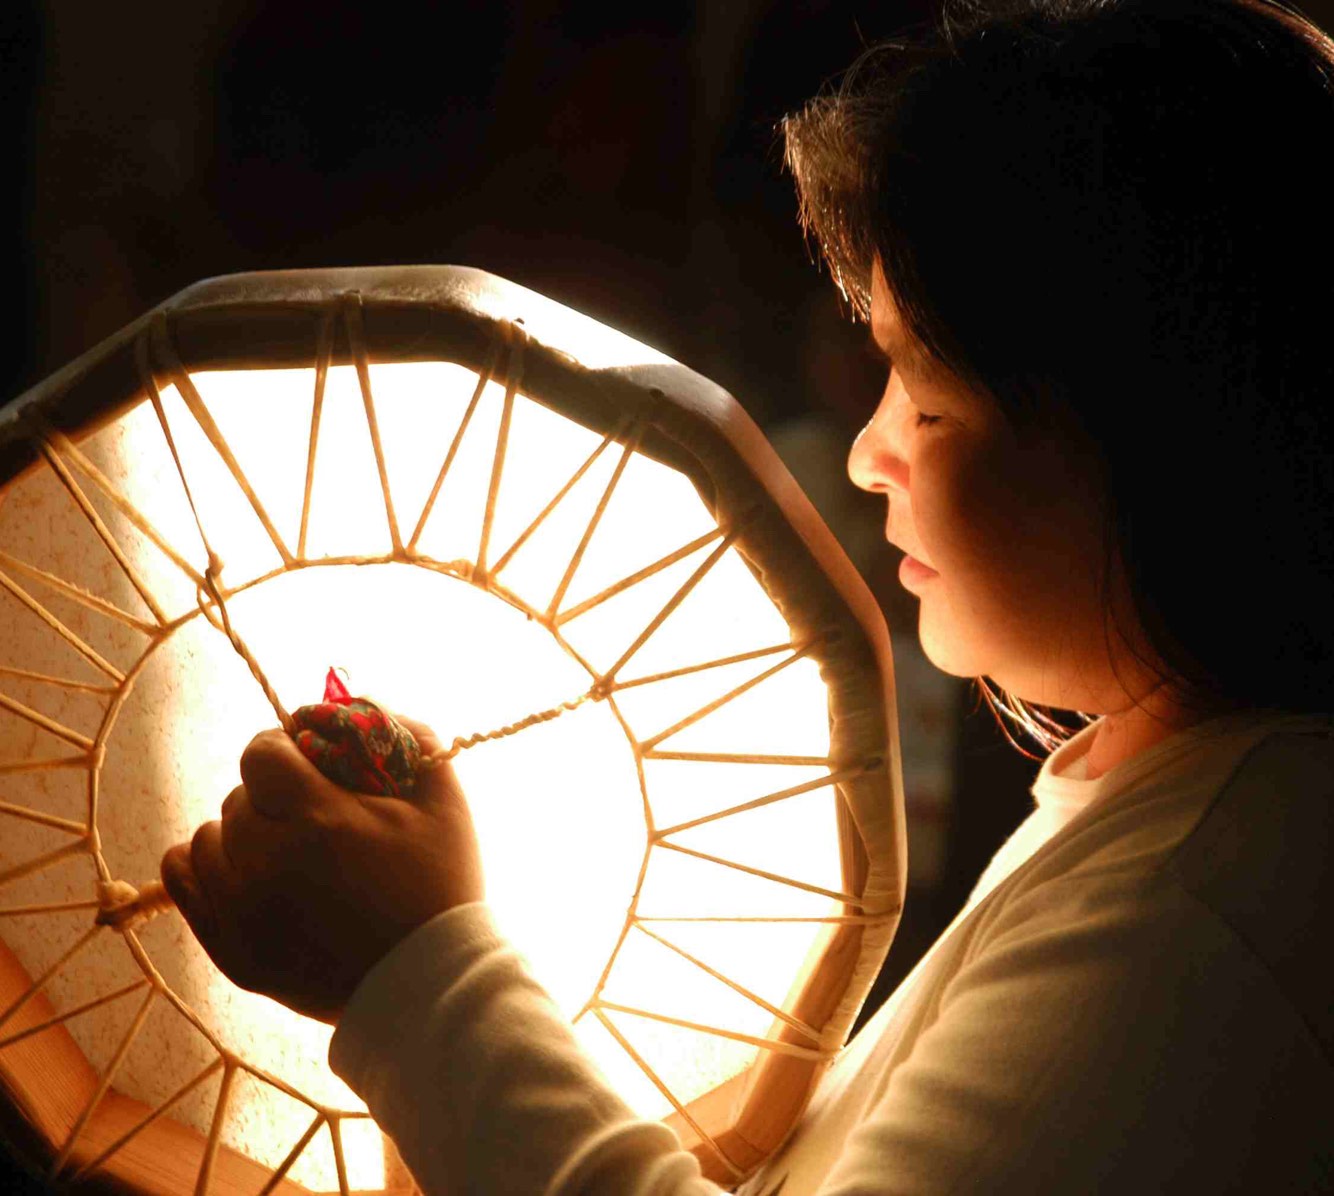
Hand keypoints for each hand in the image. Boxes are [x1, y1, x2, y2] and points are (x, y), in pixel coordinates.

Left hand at [160, 718, 482, 1023]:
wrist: (428, 988)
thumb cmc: (441, 888)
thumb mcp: (444, 801)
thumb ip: (404, 735)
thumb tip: (352, 705)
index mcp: (319, 821)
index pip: (261, 753)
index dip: (286, 747)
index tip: (311, 762)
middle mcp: (267, 865)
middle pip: (239, 796)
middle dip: (274, 794)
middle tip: (313, 814)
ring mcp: (242, 914)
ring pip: (209, 836)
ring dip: (242, 832)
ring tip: (284, 848)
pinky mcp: (230, 952)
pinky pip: (184, 880)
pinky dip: (209, 864)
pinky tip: (245, 868)